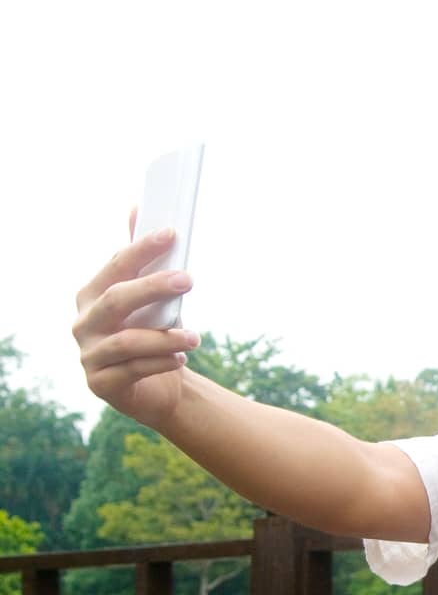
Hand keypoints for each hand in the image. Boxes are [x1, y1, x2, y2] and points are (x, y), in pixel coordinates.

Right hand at [72, 218, 200, 427]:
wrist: (156, 387)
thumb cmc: (150, 333)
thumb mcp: (148, 296)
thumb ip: (139, 259)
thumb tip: (137, 207)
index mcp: (92, 295)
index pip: (115, 267)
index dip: (141, 249)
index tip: (172, 234)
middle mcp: (84, 323)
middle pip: (116, 300)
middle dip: (153, 287)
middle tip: (189, 279)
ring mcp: (89, 354)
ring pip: (126, 341)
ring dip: (164, 337)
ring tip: (196, 337)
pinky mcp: (100, 383)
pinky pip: (133, 371)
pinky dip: (160, 362)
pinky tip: (181, 358)